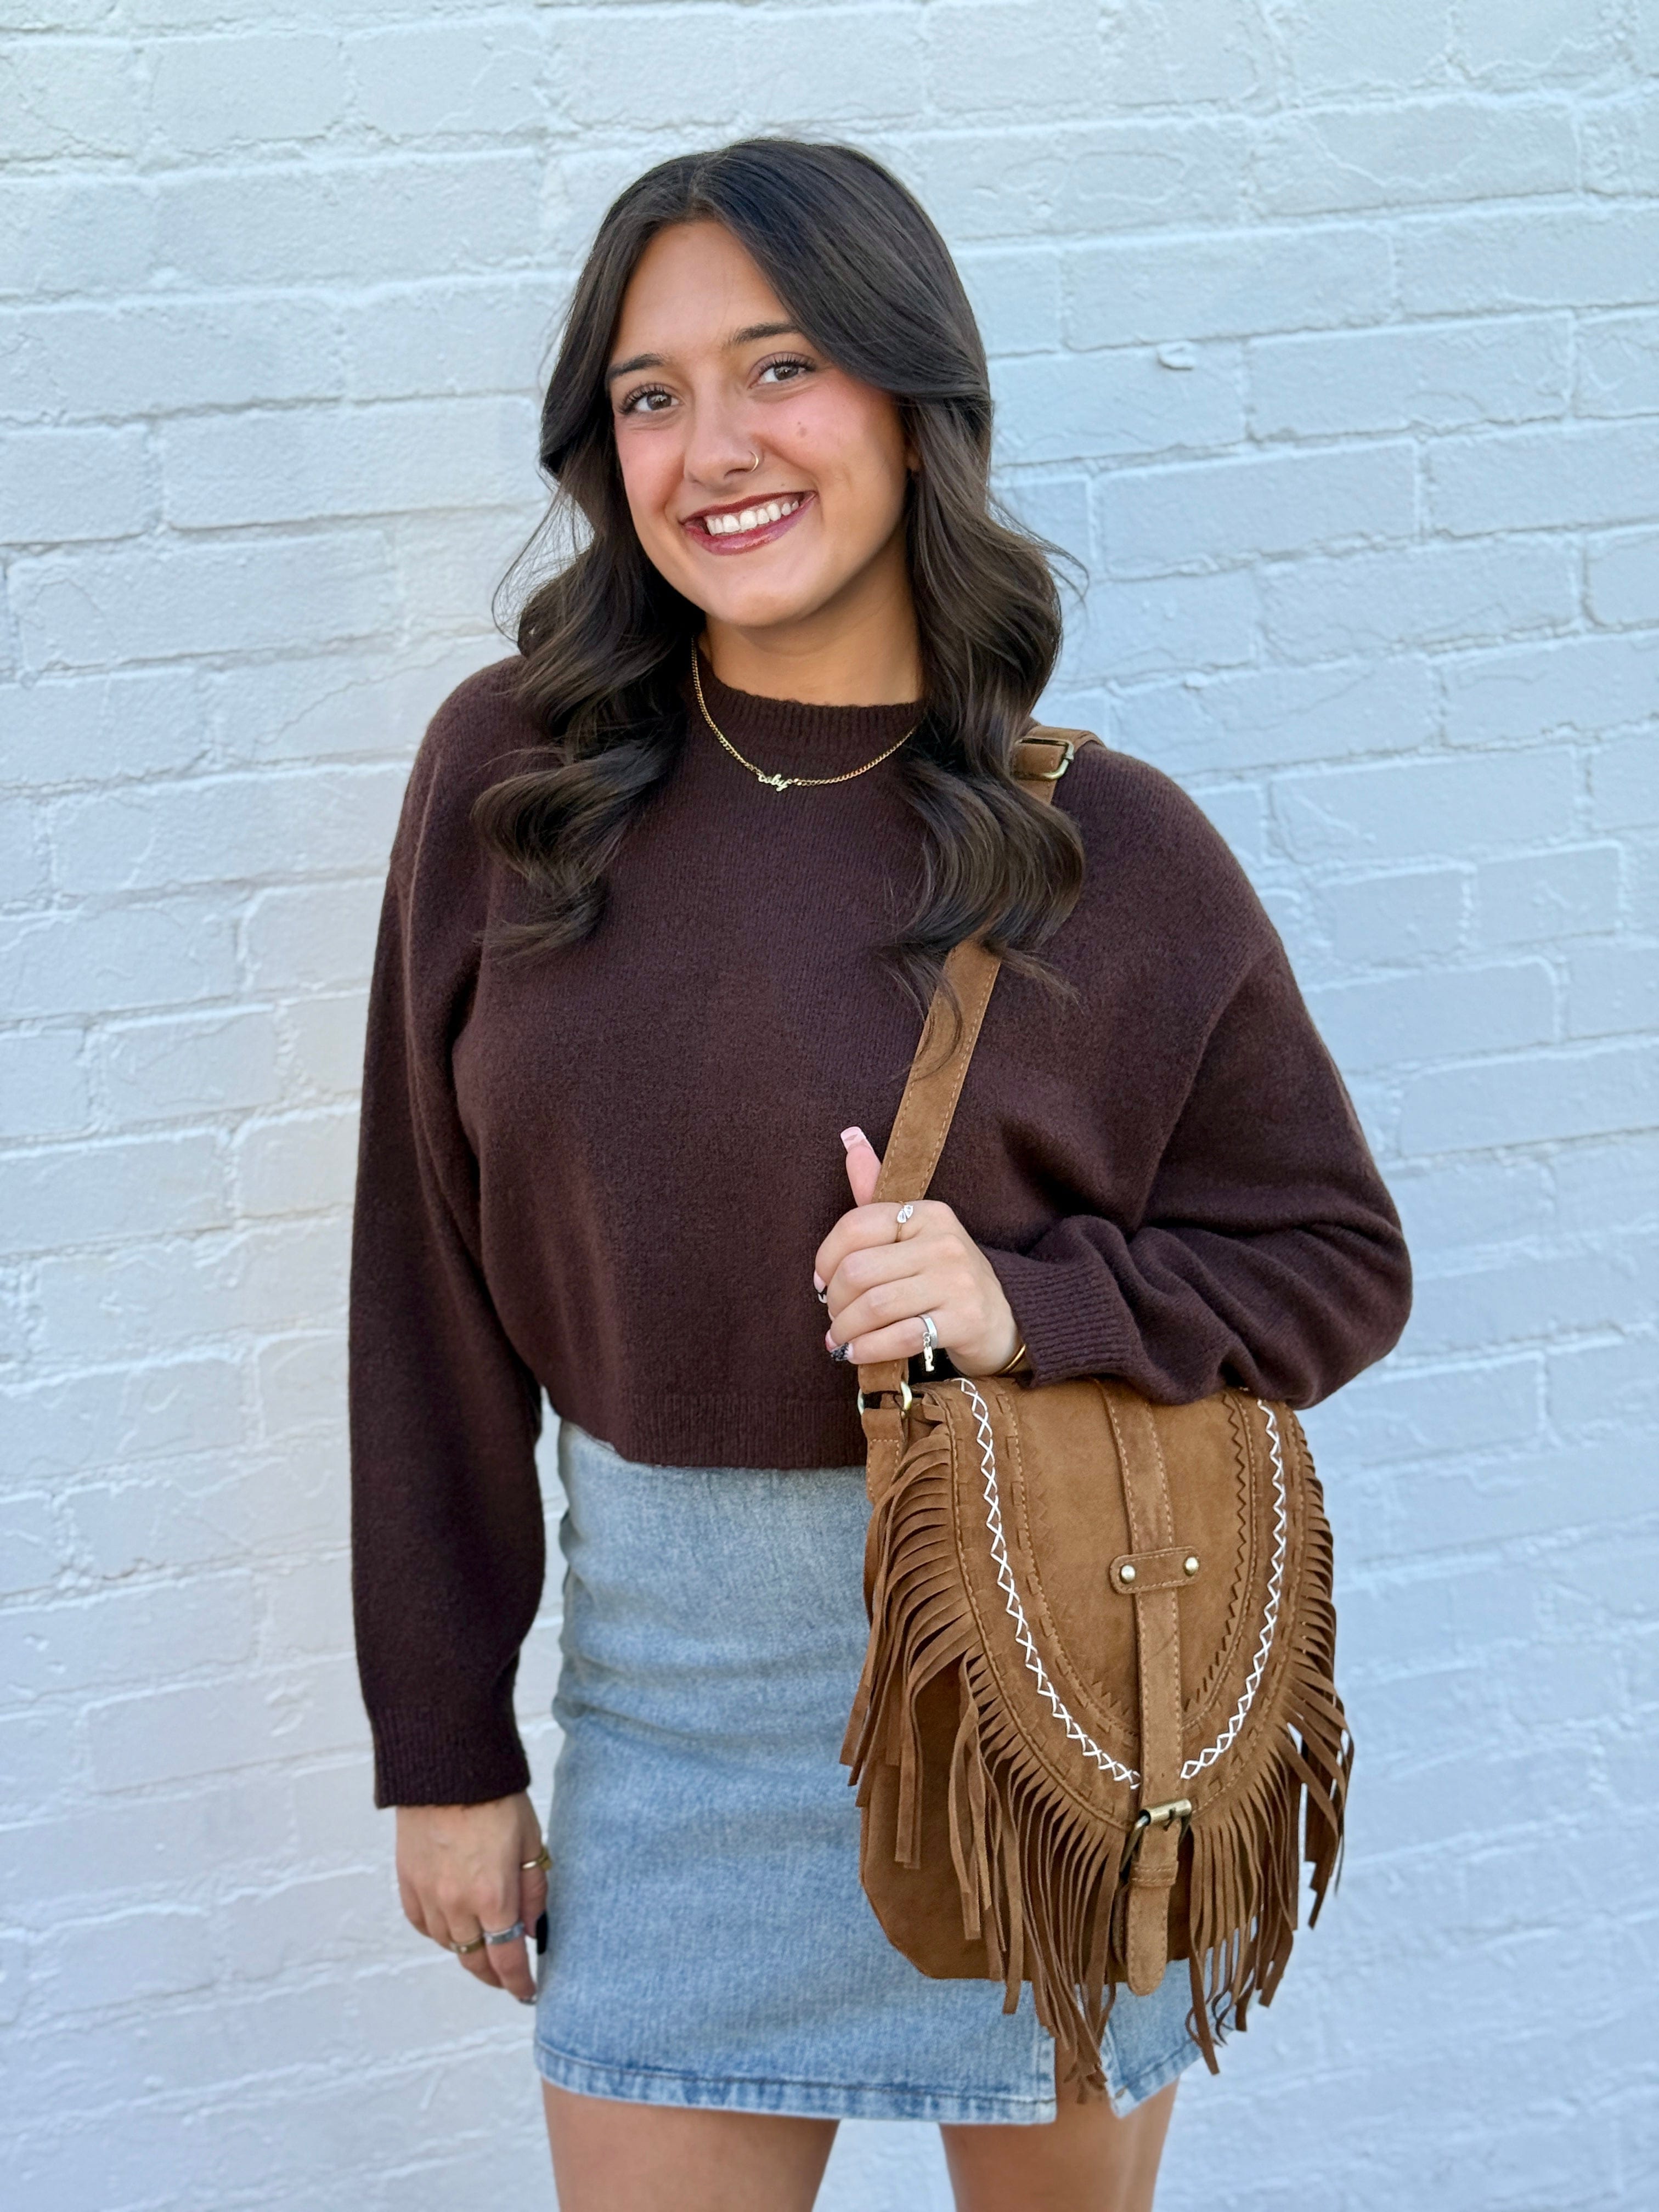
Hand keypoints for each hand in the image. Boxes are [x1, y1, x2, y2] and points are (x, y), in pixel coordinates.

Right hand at [395, 1791, 547, 2004]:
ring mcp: (427, 1894)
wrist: (447, 1765)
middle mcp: (456, 1904)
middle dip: (493, 1974)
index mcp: (493, 1896)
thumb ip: (533, 1891)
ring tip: (484, 1945)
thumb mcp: (531, 1842)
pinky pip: (423, 1924)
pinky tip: (452, 1924)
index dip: (519, 1983)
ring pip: (448, 1944)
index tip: (527, 1993)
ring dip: (467, 1951)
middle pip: (474, 1959)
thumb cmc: (495, 1797)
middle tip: (507, 1977)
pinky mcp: (407, 1881)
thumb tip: (532, 1931)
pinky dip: (439, 1931)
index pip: (506, 1959)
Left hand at [813, 1126, 1019, 1376]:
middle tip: (833, 1319)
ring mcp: (958, 1281)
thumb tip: (849, 1137)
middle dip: (834, 1301)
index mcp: (927, 1213)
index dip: (826, 1258)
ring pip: (875, 1306)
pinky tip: (857, 1354)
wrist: (1007, 1318)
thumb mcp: (914, 1230)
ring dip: (846, 1330)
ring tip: (840, 1341)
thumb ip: (876, 1192)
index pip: (857, 1225)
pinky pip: (900, 1336)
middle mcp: (944, 1241)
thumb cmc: (945, 1275)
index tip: (820, 1282)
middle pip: (860, 1271)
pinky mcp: (965, 1320)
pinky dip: (869, 1349)